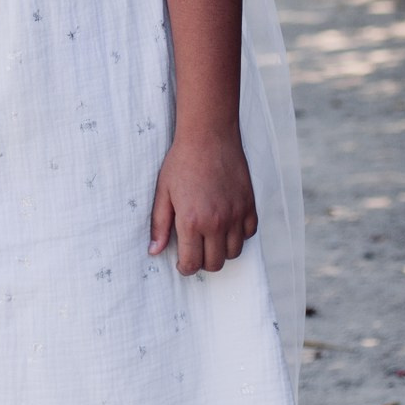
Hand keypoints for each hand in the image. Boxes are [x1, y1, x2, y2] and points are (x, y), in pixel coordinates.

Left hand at [150, 128, 259, 275]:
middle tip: (195, 249)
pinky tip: (226, 224)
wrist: (209, 136)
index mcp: (192, 220)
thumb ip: (159, 224)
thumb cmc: (182, 162)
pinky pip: (249, 234)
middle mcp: (217, 222)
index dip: (186, 268)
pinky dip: (239, 235)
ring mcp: (236, 214)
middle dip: (203, 262)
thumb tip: (154, 251)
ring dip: (221, 250)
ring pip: (234, 252)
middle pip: (215, 263)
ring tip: (210, 237)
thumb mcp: (163, 192)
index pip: (193, 263)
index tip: (182, 263)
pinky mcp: (249, 205)